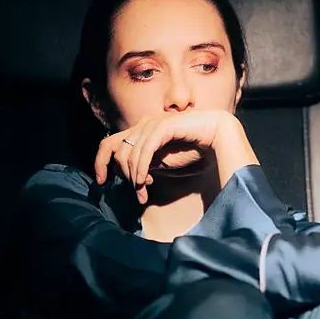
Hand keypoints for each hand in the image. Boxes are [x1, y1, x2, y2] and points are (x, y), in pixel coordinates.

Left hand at [94, 110, 246, 202]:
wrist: (218, 136)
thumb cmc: (194, 149)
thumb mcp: (164, 162)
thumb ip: (148, 165)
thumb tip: (133, 176)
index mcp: (141, 131)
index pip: (109, 143)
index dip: (101, 162)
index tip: (102, 181)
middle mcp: (142, 124)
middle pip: (117, 151)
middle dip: (123, 176)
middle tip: (137, 195)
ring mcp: (152, 123)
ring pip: (130, 153)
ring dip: (135, 177)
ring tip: (143, 193)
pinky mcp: (162, 127)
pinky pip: (145, 151)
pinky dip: (142, 168)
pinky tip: (145, 182)